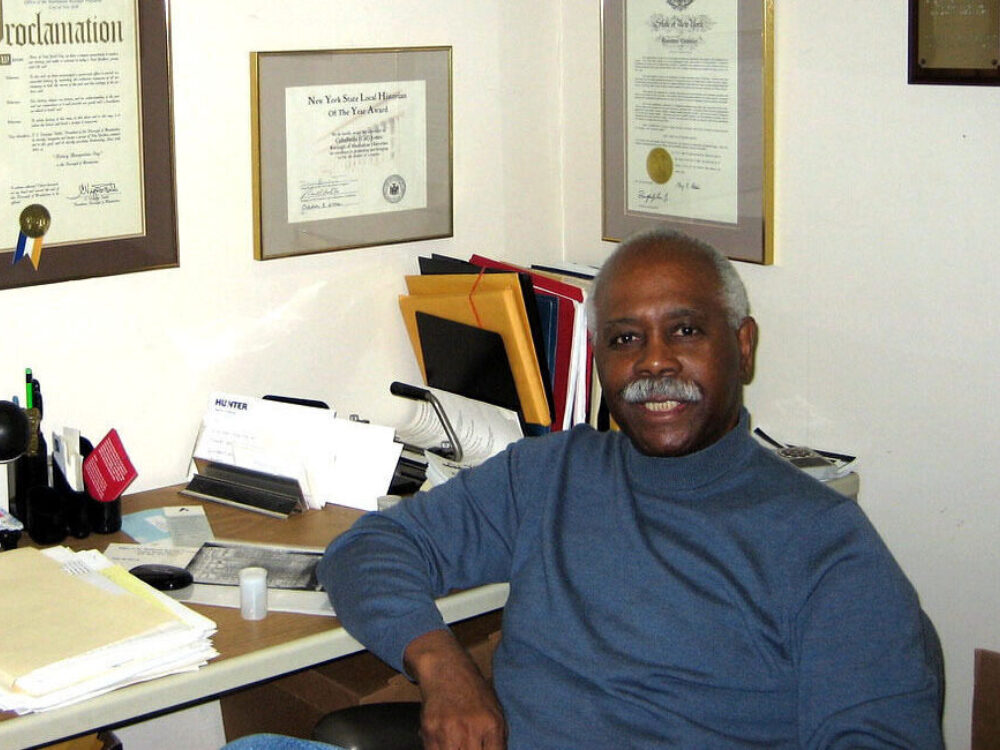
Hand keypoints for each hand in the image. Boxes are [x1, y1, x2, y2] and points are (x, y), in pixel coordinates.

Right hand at [404, 629, 506, 749]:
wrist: (446, 669)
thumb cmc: (473, 692)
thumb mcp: (495, 712)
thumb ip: (497, 739)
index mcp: (491, 725)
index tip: (482, 748)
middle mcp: (470, 730)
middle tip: (469, 744)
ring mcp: (448, 731)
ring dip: (454, 749)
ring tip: (457, 742)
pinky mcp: (429, 731)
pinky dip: (439, 749)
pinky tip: (444, 742)